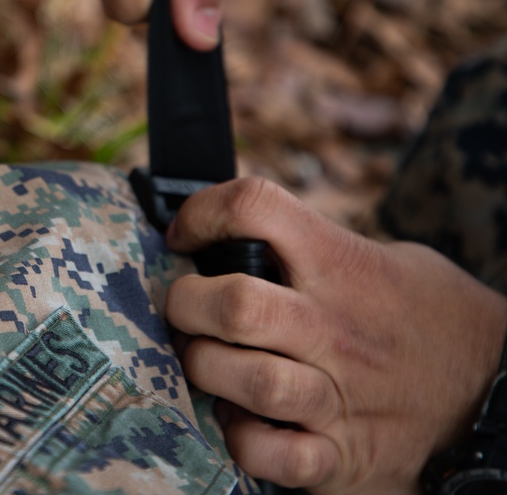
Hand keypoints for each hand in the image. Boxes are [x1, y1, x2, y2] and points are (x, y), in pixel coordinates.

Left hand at [165, 177, 506, 493]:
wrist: (493, 385)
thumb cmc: (422, 314)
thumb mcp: (381, 257)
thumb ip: (311, 244)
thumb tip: (227, 233)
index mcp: (341, 264)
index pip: (255, 207)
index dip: (204, 211)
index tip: (186, 233)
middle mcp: (334, 326)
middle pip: (233, 305)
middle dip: (185, 303)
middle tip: (185, 308)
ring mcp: (339, 394)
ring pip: (245, 379)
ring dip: (204, 369)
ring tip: (208, 363)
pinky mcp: (342, 453)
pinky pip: (270, 453)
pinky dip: (242, 439)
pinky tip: (241, 420)